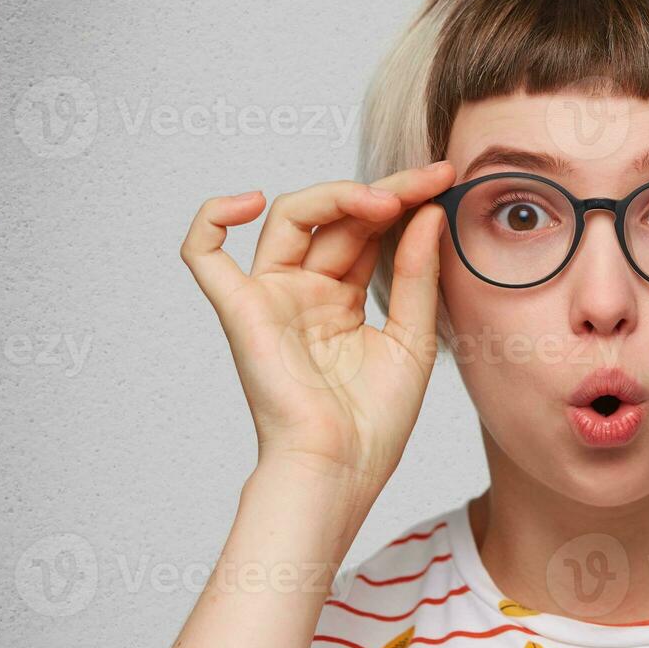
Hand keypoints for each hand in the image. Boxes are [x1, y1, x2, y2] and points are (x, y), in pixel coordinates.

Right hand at [180, 160, 457, 499]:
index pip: (368, 229)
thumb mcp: (413, 338)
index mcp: (340, 298)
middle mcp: (303, 290)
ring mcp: (271, 297)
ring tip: (384, 200)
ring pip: (289, 218)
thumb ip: (417, 275)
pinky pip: (203, 254)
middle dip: (384, 192)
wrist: (342, 469)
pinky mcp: (240, 310)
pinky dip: (212, 217)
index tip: (445, 180)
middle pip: (335, 216)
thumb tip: (427, 212)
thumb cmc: (375, 422)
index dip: (405, 199)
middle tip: (430, 178)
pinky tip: (250, 200)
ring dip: (336, 196)